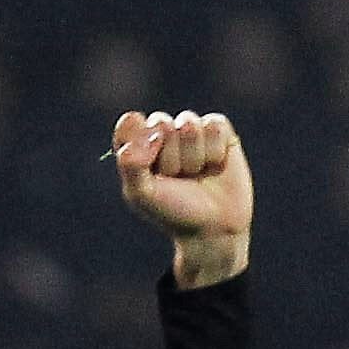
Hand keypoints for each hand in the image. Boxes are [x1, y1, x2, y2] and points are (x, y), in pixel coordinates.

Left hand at [112, 109, 251, 285]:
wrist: (213, 226)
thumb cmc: (172, 211)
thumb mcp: (141, 193)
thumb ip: (131, 164)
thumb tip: (150, 132)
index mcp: (136, 148)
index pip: (130, 124)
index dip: (139, 139)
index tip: (147, 162)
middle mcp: (162, 135)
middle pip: (160, 123)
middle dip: (168, 155)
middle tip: (175, 177)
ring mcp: (191, 132)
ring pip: (188, 123)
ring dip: (192, 155)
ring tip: (195, 174)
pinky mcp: (218, 131)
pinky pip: (214, 124)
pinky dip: (214, 149)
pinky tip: (214, 165)